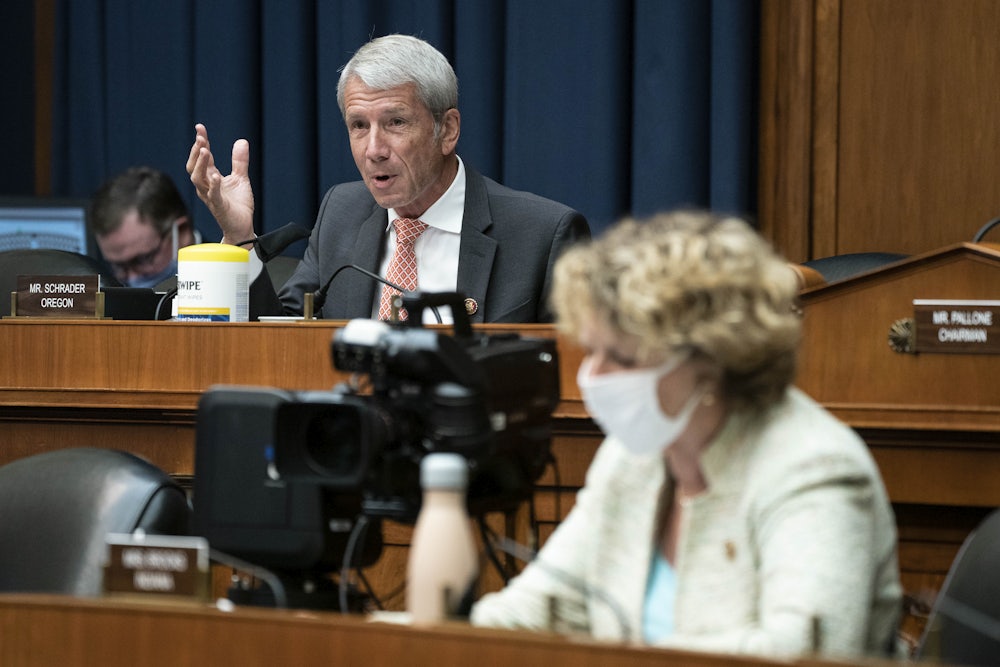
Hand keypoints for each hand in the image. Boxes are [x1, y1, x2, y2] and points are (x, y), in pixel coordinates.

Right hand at [186, 123, 254, 243]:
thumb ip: (239, 161)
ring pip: (198, 178)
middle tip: (200, 137)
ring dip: (200, 164)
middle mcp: (206, 186)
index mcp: (210, 177)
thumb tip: (241, 141)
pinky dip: (213, 185)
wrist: (242, 226)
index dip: (201, 142)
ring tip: (205, 150)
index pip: (203, 157)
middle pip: (194, 166)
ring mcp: (210, 196)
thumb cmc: (238, 205)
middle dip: (196, 151)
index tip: (200, 127)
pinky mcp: (219, 206)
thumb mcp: (241, 179)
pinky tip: (216, 175)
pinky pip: (213, 195)